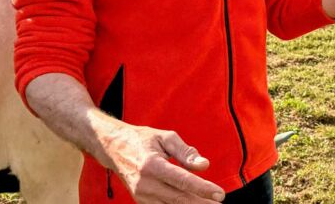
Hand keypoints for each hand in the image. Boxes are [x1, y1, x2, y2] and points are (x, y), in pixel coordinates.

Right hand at [103, 122, 224, 202]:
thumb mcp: (165, 137)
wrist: (114, 149)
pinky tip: (193, 203)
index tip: (220, 194)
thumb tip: (204, 165)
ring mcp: (141, 195)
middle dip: (201, 203)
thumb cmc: (143, 140)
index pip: (182, 180)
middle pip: (178, 198)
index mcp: (151, 165)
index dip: (202, 188)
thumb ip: (186, 152)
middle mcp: (145, 183)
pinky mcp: (140, 201)